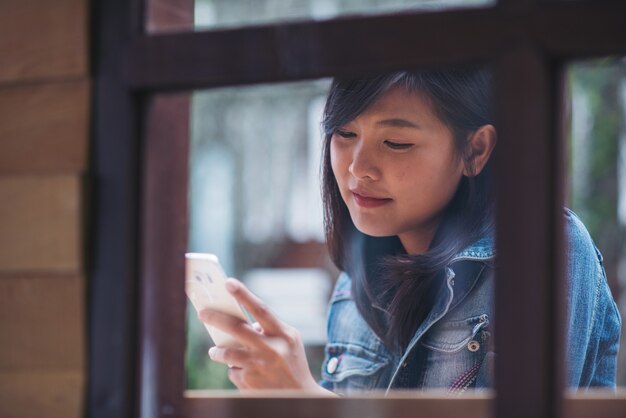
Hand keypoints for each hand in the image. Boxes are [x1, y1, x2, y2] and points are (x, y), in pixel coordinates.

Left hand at [198, 278, 329, 393]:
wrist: (300, 397)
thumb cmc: (293, 363)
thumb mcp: (290, 340)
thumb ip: (270, 328)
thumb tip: (246, 322)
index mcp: (283, 334)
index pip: (261, 309)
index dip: (244, 294)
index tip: (229, 282)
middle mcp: (270, 349)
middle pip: (236, 328)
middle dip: (216, 318)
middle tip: (202, 313)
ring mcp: (258, 367)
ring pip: (226, 354)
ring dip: (217, 351)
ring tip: (215, 351)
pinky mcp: (248, 382)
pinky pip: (232, 371)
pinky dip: (235, 370)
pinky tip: (246, 374)